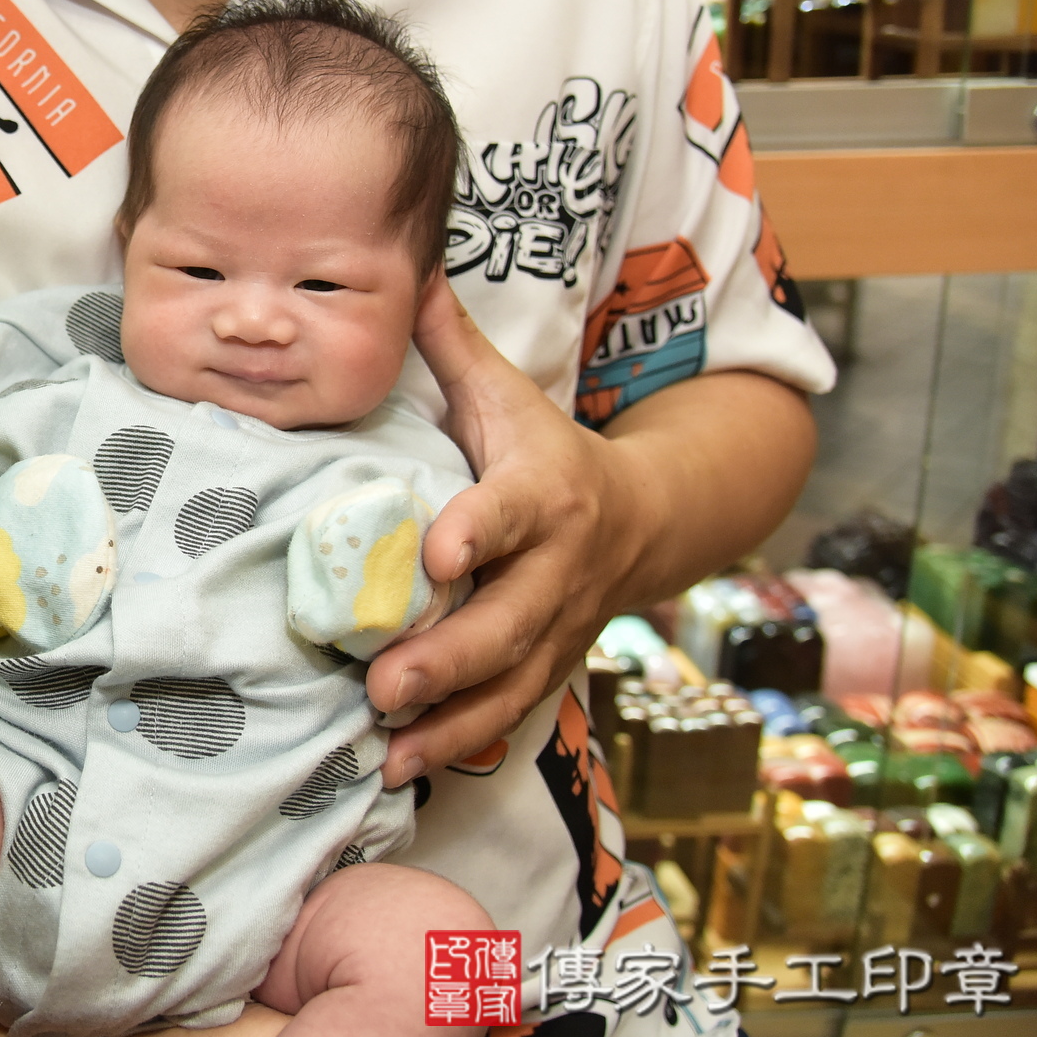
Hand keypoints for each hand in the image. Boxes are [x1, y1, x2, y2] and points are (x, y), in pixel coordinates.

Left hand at [364, 277, 662, 785]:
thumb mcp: (508, 392)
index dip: (479, 533)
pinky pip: (511, 716)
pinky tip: (404, 771)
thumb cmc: (549, 448)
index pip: (512, 512)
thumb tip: (401, 265)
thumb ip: (449, 341)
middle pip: (509, 622)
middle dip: (448, 658)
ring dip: (449, 722)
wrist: (652, 517)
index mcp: (546, 492)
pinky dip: (460, 747)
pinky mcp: (550, 667)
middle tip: (384, 684)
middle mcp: (559, 569)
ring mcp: (558, 628)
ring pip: (511, 685)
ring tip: (387, 748)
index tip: (435, 554)